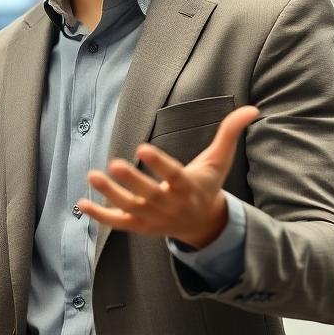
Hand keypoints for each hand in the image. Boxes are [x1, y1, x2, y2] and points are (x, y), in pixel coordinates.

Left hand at [77, 105, 259, 248]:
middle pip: (148, 194)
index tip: (142, 147)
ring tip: (93, 174)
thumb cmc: (207, 184)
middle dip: (131, 180)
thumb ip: (230, 133)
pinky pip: (117, 222)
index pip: (172, 175)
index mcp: (187, 187)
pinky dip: (99, 215)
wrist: (202, 224)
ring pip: (128, 207)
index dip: (158, 163)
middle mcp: (169, 204)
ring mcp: (152, 218)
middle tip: (114, 163)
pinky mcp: (139, 226)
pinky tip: (82, 202)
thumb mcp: (219, 160)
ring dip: (109, 193)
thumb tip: (252, 108)